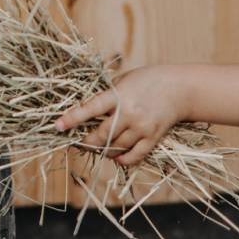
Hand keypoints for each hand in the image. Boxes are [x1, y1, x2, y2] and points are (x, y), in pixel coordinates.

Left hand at [53, 65, 191, 167]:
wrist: (180, 89)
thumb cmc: (148, 80)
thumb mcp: (124, 80)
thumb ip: (108, 95)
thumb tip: (89, 110)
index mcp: (119, 95)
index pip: (91, 108)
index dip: (73, 118)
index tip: (58, 126)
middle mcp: (129, 113)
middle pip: (102, 135)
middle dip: (87, 141)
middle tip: (78, 143)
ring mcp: (142, 127)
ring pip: (116, 147)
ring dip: (103, 150)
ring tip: (97, 148)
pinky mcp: (153, 138)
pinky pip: (134, 155)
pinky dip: (122, 159)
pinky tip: (116, 157)